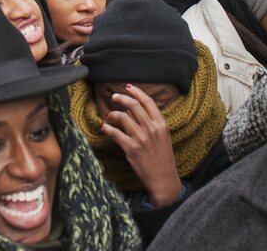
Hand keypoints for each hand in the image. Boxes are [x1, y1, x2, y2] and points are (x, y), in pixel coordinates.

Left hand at [100, 84, 181, 206]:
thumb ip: (149, 122)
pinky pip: (115, 133)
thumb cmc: (162, 157)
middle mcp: (152, 129)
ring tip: (109, 116)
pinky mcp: (131, 148)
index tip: (128, 87)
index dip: (137, 92)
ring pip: (122, 117)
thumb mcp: (162, 137)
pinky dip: (107, 128)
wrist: (164, 179)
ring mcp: (141, 138)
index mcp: (161, 124)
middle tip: (113, 97)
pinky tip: (103, 127)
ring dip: (112, 114)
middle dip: (121, 98)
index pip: (148, 102)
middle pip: (133, 105)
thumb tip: (132, 109)